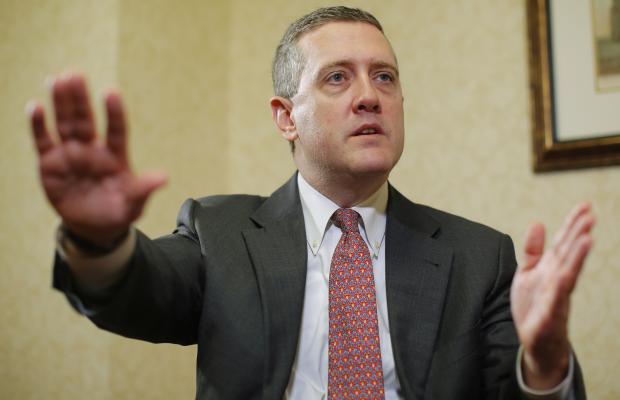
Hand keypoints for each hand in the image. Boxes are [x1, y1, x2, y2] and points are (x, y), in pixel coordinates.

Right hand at [28, 71, 166, 244]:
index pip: (116, 129)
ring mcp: (71, 153)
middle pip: (86, 119)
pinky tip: (36, 106)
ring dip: (60, 102)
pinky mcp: (50, 162)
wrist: (93, 227)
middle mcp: (92, 149)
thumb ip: (143, 189)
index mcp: (116, 156)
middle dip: (80, 98)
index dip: (114, 112)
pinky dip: (39, 124)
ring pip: (64, 123)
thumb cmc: (117, 211)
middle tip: (75, 74)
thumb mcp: (132, 204)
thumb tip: (163, 178)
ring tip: (56, 79)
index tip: (111, 92)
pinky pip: (43, 140)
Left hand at [511, 202, 594, 389]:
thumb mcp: (527, 272)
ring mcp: (556, 297)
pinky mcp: (550, 316)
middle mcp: (557, 279)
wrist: (535, 341)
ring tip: (586, 239)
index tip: (585, 205)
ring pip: (568, 274)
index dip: (573, 223)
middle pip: (569, 254)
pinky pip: (556, 300)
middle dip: (579, 235)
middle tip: (590, 216)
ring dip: (577, 257)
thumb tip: (537, 223)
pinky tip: (564, 275)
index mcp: (551, 267)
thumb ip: (533, 249)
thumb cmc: (533, 305)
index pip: (564, 242)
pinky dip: (560, 288)